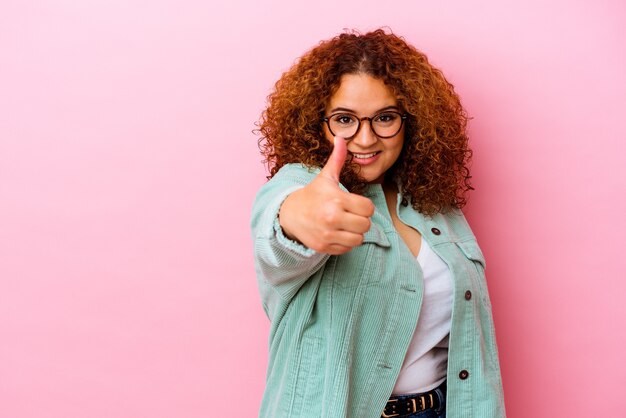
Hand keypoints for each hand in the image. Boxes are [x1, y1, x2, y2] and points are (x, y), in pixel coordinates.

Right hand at [279, 136, 374, 254]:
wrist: (289, 214)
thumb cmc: (313, 195)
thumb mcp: (325, 177)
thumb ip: (337, 159)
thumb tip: (341, 137)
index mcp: (336, 200)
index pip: (368, 209)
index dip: (364, 206)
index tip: (354, 204)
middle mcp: (332, 218)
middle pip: (366, 225)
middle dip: (361, 220)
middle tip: (350, 215)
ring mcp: (328, 234)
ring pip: (359, 239)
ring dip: (355, 233)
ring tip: (345, 225)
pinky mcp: (324, 246)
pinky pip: (347, 248)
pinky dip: (345, 243)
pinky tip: (337, 233)